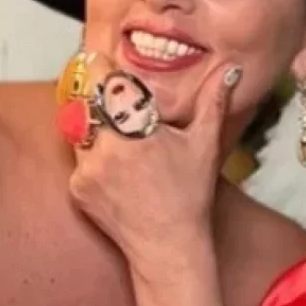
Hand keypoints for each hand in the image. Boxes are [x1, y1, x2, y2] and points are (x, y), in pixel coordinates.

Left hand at [68, 58, 240, 273]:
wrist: (168, 245)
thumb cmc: (189, 194)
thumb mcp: (204, 146)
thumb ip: (213, 102)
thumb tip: (228, 70)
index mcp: (136, 131)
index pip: (106, 84)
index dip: (101, 68)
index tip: (101, 59)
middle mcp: (105, 147)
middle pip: (85, 103)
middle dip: (94, 96)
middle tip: (107, 96)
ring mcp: (86, 168)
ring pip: (77, 130)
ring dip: (91, 125)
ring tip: (116, 136)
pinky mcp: (76, 186)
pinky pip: (77, 158)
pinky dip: (90, 156)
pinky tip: (114, 169)